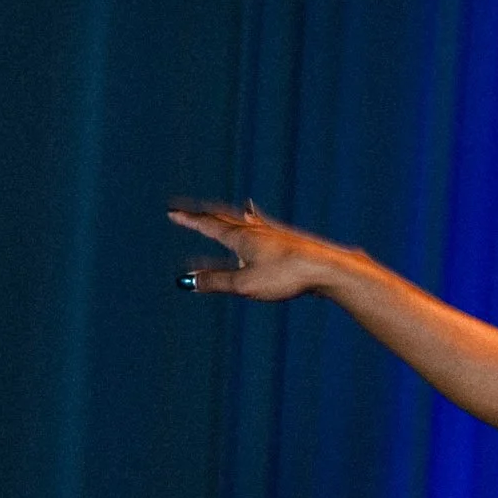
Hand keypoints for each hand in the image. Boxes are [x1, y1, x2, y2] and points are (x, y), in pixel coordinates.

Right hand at [168, 200, 331, 299]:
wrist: (325, 268)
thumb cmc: (285, 276)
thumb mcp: (245, 284)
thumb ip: (216, 282)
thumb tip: (189, 282)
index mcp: (241, 237)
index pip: (208, 226)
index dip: (189, 221)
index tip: (172, 213)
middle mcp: (255, 230)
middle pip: (225, 219)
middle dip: (204, 217)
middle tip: (190, 212)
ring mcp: (273, 234)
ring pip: (245, 221)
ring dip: (230, 218)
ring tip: (226, 212)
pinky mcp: (288, 242)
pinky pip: (263, 228)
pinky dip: (253, 223)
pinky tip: (260, 224)